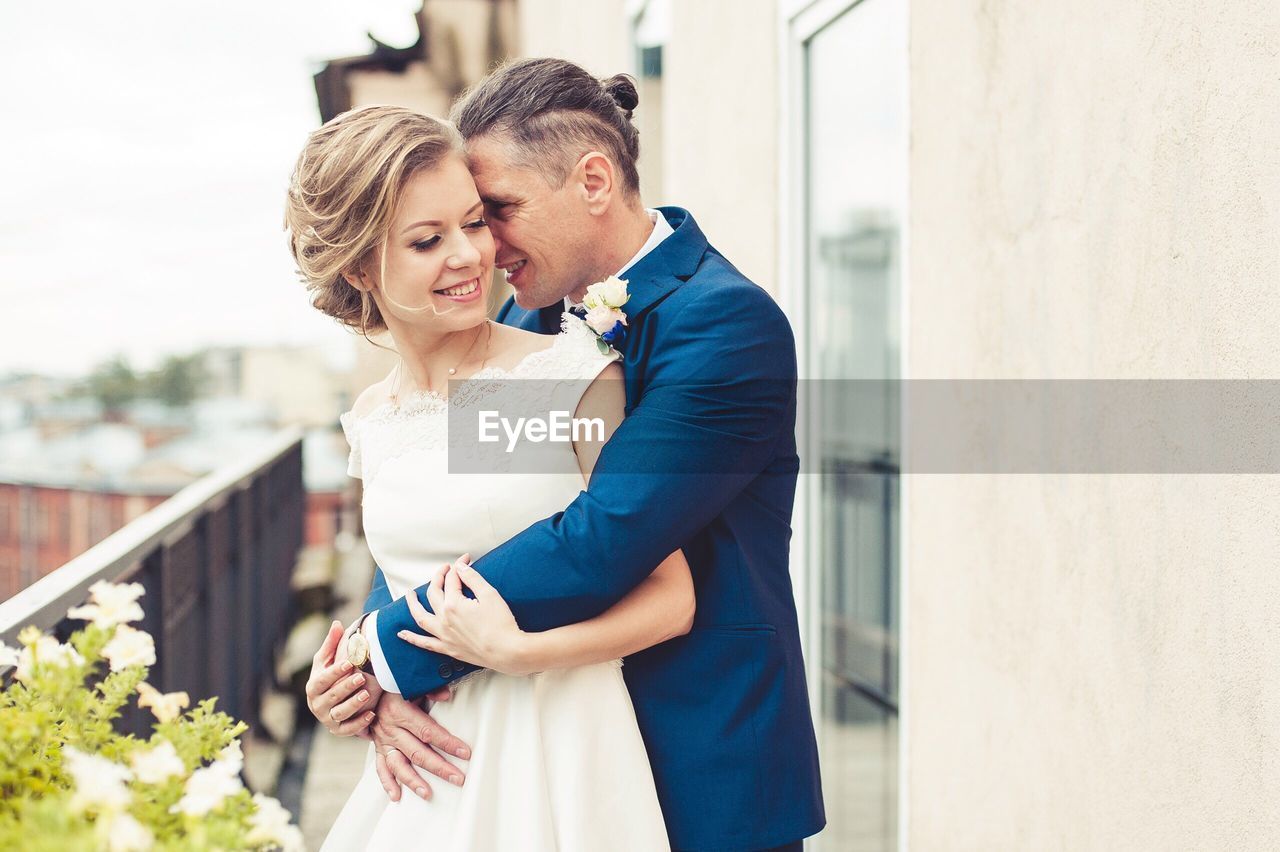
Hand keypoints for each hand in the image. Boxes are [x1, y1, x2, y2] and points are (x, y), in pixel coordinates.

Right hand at [305, 620, 380, 735]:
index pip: (322, 680)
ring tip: (367, 695)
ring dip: (353, 705)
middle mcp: (316, 704)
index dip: (335, 671)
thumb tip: (337, 623)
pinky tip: (372, 714)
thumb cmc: (329, 676)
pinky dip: (359, 723)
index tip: (350, 662)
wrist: (330, 702)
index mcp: (313, 686)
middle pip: (331, 696)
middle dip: (346, 687)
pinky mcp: (337, 730)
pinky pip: (348, 729)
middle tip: (361, 677)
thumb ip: (331, 643)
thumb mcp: (327, 661)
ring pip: (339, 713)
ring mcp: (327, 718)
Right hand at [371, 689, 469, 801]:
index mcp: (400, 711)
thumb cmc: (393, 686)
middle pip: (417, 753)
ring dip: (413, 781)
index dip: (447, 743)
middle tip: (458, 778)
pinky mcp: (378, 749)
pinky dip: (388, 783)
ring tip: (428, 794)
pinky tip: (397, 796)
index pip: (428, 731)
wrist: (367, 689)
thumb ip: (429, 689)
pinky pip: (381, 769)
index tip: (465, 753)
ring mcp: (382, 741)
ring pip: (398, 765)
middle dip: (439, 767)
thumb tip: (447, 695)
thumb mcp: (409, 682)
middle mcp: (390, 729)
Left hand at [398, 555, 529, 674]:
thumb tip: (460, 567)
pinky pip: (424, 643)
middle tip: (445, 569)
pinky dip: (412, 638)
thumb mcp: (490, 595)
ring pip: (421, 617)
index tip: (466, 560)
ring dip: (412, 604)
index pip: (452, 580)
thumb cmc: (501, 623)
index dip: (459, 566)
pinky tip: (402, 634)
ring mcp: (444, 635)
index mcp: (454, 604)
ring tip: (409, 595)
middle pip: (434, 593)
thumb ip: (473, 578)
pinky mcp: (448, 648)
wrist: (507, 651)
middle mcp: (444, 619)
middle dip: (439, 577)